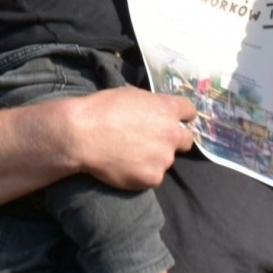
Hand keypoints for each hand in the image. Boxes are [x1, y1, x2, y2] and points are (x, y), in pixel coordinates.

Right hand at [66, 86, 196, 190]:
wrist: (83, 135)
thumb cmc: (103, 109)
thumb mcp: (132, 95)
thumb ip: (152, 105)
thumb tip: (156, 112)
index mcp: (168, 109)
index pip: (190, 111)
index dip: (182, 116)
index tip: (175, 120)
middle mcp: (172, 134)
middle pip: (186, 140)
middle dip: (174, 140)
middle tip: (153, 141)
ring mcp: (164, 158)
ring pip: (166, 160)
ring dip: (155, 158)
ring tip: (130, 155)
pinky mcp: (153, 178)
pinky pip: (153, 176)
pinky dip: (142, 173)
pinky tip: (125, 167)